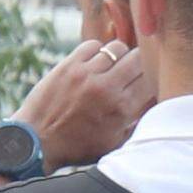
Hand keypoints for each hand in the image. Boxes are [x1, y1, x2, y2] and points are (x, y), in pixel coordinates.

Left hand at [25, 37, 154, 168]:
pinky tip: (94, 63)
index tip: (147, 82)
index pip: (151, 79)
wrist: (38, 142)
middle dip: (139, 65)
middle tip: (131, 72)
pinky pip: (92, 45)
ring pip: (117, 48)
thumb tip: (154, 103)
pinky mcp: (68, 65)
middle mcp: (107, 88)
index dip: (153, 79)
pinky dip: (97, 51)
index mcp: (122, 109)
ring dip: (119, 56)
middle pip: (138, 59)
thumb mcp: (115, 144)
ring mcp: (86, 74)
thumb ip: (137, 123)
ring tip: (112, 66)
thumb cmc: (78, 147)